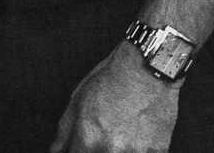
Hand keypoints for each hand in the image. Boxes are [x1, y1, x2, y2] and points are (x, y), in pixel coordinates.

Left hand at [51, 41, 180, 151]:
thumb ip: (65, 132)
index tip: (80, 148)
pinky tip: (137, 136)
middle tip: (103, 135)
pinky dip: (138, 150)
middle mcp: (111, 150)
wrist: (148, 68)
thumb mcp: (78, 100)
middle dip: (96, 150)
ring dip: (118, 150)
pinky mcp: (157, 152)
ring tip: (121, 132)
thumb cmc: (112, 79)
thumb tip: (56, 151)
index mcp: (88, 139)